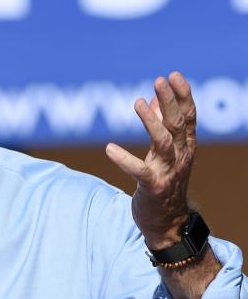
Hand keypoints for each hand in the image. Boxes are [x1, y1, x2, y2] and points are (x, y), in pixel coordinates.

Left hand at [105, 72, 195, 248]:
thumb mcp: (166, 153)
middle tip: (159, 80)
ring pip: (163, 142)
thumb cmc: (164, 183)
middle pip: (177, 124)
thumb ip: (163, 126)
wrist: (167, 223)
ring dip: (151, 121)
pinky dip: (124, 159)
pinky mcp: (152, 187)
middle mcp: (180, 157)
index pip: (188, 116)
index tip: (173, 75)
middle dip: (170, 101)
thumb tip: (155, 99)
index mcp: (185, 147)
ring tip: (138, 102)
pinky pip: (138, 171)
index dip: (182, 95)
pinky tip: (109, 148)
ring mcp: (167, 172)